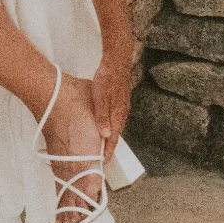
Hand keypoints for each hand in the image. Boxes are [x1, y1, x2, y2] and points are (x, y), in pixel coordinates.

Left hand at [91, 31, 133, 155]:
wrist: (117, 60)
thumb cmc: (107, 78)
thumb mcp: (100, 98)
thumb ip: (102, 117)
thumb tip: (105, 135)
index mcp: (118, 114)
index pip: (113, 138)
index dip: (108, 151)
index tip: (103, 162)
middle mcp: (122, 112)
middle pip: (116, 134)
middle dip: (110, 146)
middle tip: (103, 157)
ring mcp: (123, 106)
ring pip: (117, 125)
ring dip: (111, 136)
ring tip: (104, 145)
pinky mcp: (121, 99)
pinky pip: (117, 117)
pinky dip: (112, 125)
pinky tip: (107, 125)